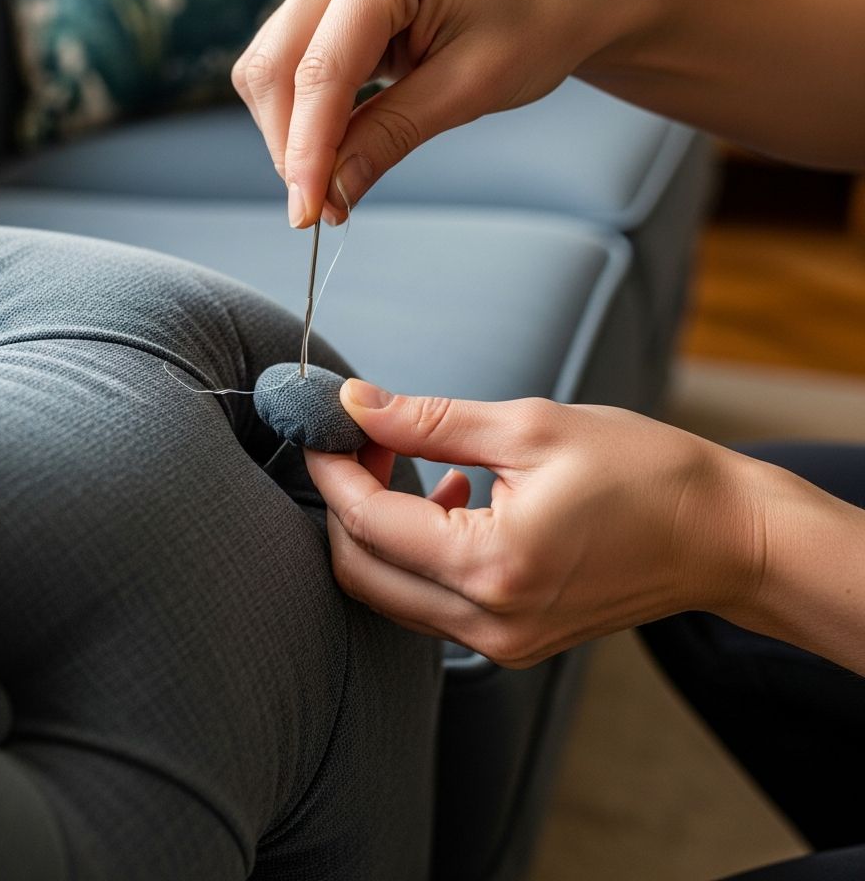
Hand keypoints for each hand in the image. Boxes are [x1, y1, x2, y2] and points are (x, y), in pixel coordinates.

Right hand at [232, 0, 615, 227]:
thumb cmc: (533, 25)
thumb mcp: (467, 90)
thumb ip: (390, 137)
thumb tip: (331, 194)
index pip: (321, 72)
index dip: (306, 152)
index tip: (308, 215)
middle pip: (276, 68)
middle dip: (291, 147)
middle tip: (324, 209)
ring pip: (272, 70)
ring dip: (292, 134)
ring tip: (336, 181)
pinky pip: (291, 66)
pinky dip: (304, 116)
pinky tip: (336, 148)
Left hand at [305, 379, 764, 666]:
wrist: (722, 535)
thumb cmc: (644, 472)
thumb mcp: (530, 427)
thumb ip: (429, 421)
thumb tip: (356, 403)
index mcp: (493, 566)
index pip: (368, 522)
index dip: (333, 468)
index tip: (324, 424)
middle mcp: (488, 623)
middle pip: (362, 571)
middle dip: (347, 500)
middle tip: (366, 439)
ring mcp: (500, 643)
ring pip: (391, 592)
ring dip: (379, 527)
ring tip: (411, 460)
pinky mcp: (512, 642)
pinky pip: (432, 603)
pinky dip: (418, 551)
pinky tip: (451, 497)